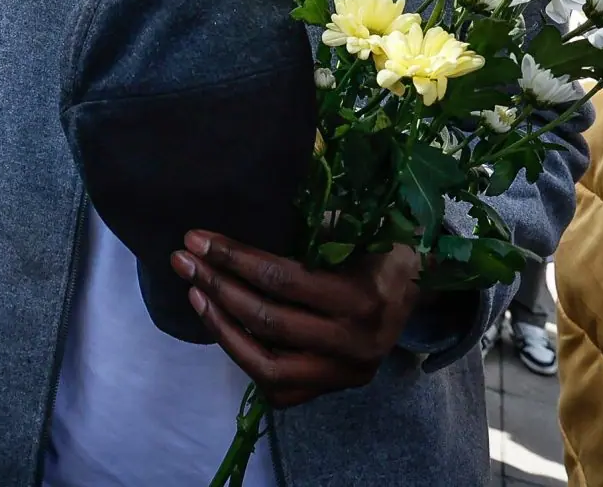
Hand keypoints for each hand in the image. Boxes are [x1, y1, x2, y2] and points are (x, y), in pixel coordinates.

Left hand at [172, 229, 422, 407]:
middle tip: (184, 261)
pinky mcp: (335, 389)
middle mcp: (354, 343)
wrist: (418, 293)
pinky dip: (244, 357)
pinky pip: (279, 388)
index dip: (233, 258)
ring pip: (267, 364)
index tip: (196, 239)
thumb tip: (249, 212)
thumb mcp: (359, 231)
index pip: (282, 280)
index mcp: (362, 298)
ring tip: (195, 294)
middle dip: (218, 286)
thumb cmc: (380, 251)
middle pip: (268, 320)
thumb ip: (314, 227)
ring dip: (221, 328)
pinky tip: (220, 326)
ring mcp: (345, 373)